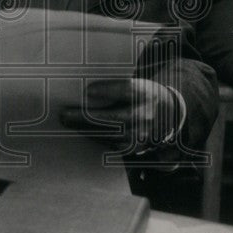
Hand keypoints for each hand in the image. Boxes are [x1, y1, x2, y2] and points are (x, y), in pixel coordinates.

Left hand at [60, 78, 178, 149]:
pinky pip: (108, 142)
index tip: (87, 90)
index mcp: (145, 93)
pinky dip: (92, 136)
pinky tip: (79, 130)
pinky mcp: (133, 147)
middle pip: (111, 117)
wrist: (168, 115)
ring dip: (83, 128)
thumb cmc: (144, 95)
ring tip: (67, 121)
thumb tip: (85, 93)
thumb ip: (116, 88)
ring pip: (106, 132)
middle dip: (84, 116)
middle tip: (64, 114)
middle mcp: (144, 115)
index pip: (126, 90)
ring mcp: (139, 134)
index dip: (106, 90)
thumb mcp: (137, 84)